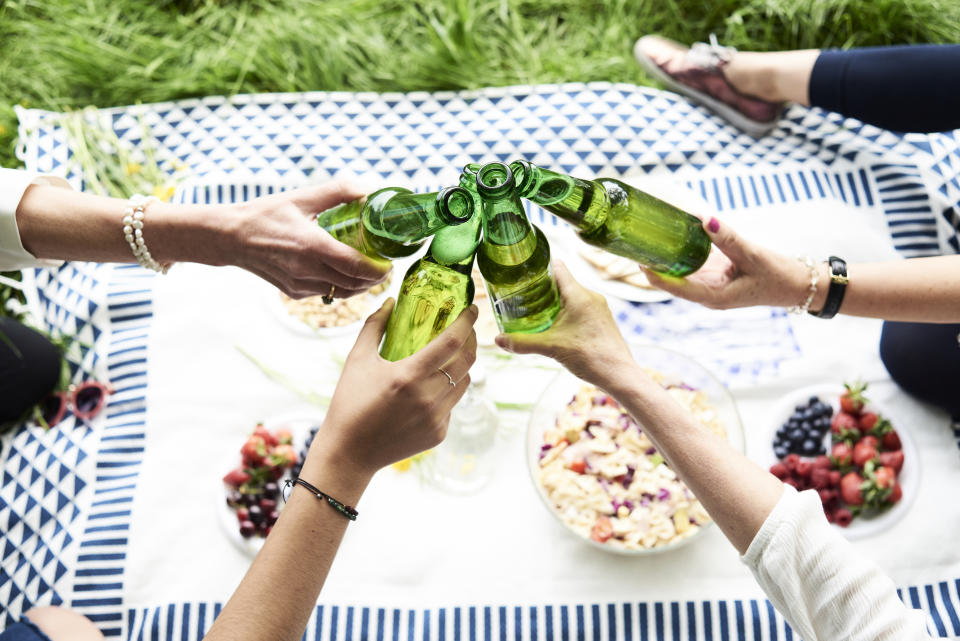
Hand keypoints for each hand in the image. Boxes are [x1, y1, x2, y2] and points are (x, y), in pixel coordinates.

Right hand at [228, 180, 390, 298]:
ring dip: (360, 284)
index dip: (379, 269)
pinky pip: (326, 293)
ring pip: (343, 293)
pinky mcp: (294, 293)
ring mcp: (299, 285)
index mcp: (312, 246)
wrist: (231, 236)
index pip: (357, 267)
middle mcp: (307, 270)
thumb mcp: (303, 197)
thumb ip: (339, 191)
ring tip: (368, 269)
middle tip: (384, 264)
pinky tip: (342, 272)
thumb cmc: (266, 213)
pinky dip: (340, 286)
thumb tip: (369, 191)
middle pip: (355, 284)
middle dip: (375, 277)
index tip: (389, 261)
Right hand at [314, 299, 478, 474]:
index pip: (452, 341)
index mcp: (409, 375)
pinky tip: (433, 387)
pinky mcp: (439, 433)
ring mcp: (436, 418)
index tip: (472, 309)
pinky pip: (453, 404)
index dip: (467, 321)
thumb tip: (391, 301)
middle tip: (465, 330)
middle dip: (471, 340)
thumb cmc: (350, 402)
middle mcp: (428, 397)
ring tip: (450, 356)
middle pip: (467, 361)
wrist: (350, 452)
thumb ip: (374, 326)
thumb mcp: (357, 359)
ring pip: (464, 382)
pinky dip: (448, 391)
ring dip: (462, 366)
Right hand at [494, 262, 635, 388]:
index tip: (522, 274)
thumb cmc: (591, 357)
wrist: (619, 375)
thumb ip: (523, 342)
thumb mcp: (551, 348)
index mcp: (579, 295)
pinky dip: (565, 311)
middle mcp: (590, 296)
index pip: (557, 267)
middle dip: (541, 288)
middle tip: (521, 296)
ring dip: (553, 301)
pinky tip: (554, 325)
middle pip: (561, 281)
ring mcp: (598, 307)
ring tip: (534, 311)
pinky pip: (580, 307)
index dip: (538, 267)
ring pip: (570, 295)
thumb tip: (498, 339)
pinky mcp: (601, 319)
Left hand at [641, 217, 817, 309]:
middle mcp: (708, 294)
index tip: (639, 260)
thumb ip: (729, 238)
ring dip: (665, 258)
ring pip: (680, 273)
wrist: (796, 285)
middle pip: (672, 282)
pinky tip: (670, 237)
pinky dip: (681, 253)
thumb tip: (705, 219)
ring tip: (646, 238)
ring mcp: (710, 286)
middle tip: (635, 243)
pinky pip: (692, 266)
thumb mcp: (753, 255)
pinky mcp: (715, 277)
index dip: (655, 276)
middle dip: (654, 265)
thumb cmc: (777, 275)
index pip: (676, 288)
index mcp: (714, 297)